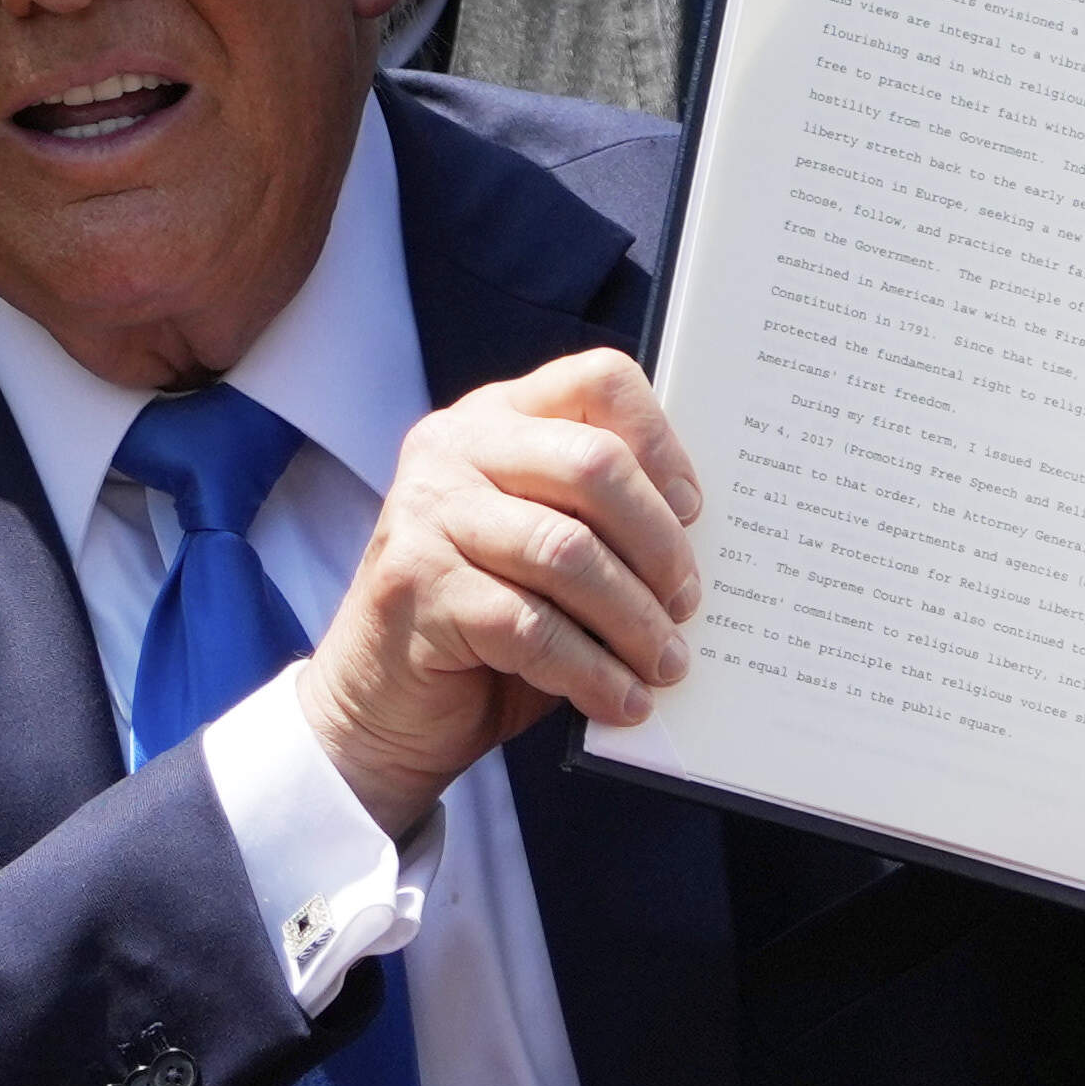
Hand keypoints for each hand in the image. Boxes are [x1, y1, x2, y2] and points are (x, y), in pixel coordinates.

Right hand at [294, 344, 701, 835]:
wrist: (380, 705)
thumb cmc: (484, 622)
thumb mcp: (543, 551)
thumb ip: (597, 524)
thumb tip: (704, 547)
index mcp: (496, 418)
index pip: (598, 380)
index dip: (663, 442)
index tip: (694, 512)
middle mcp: (454, 448)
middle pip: (595, 465)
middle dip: (660, 545)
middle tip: (687, 605)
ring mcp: (427, 514)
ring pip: (568, 553)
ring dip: (635, 622)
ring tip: (666, 665)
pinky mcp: (416, 588)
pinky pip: (531, 627)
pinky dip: (592, 672)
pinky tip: (621, 701)